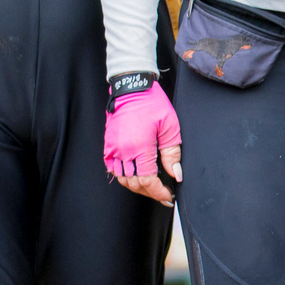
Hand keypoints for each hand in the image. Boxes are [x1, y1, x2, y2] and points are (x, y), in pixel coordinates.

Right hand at [103, 82, 182, 204]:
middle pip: (135, 183)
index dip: (159, 193)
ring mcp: (113, 148)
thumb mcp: (170, 126)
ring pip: (122, 179)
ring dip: (137, 186)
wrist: (132, 87)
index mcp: (139, 147)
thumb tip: (176, 174)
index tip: (168, 197)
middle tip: (163, 194)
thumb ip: (172, 153)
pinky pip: (112, 168)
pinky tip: (133, 176)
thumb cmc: (152, 102)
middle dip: (150, 192)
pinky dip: (122, 176)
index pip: (148, 181)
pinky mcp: (108, 144)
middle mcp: (123, 151)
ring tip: (151, 187)